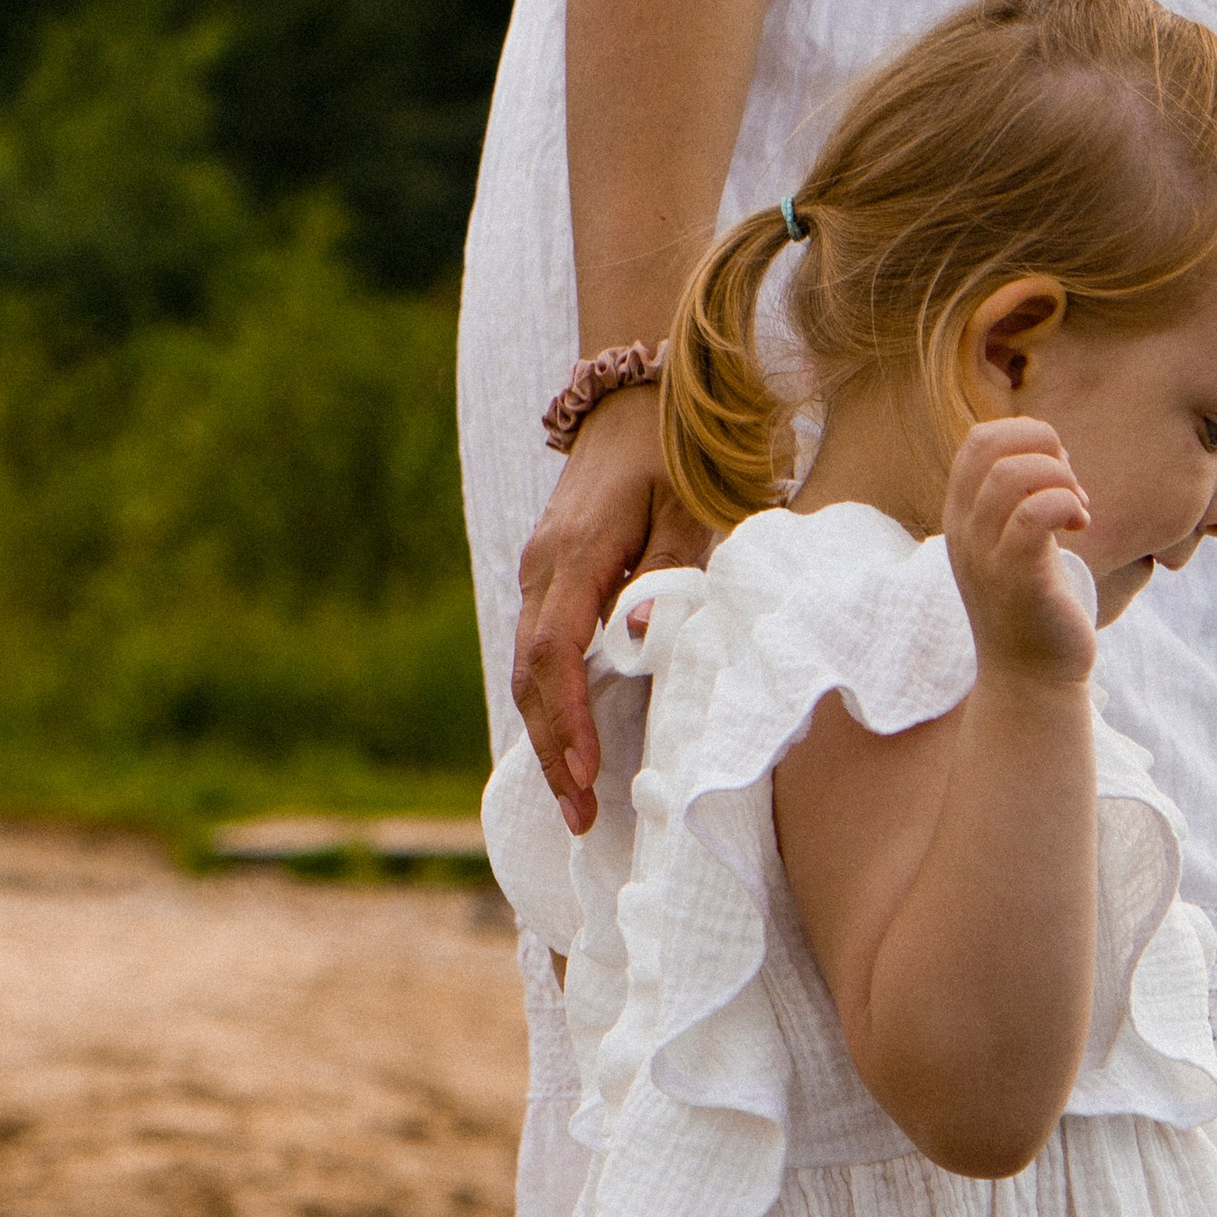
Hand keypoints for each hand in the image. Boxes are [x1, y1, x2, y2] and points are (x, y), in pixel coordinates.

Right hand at [512, 386, 713, 831]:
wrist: (632, 401)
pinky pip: (537, 656)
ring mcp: (538, 575)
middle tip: (580, 815)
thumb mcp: (689, 505)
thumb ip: (668, 572)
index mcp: (576, 554)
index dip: (570, 717)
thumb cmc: (674, 454)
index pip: (557, 651)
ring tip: (575, 802)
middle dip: (552, 750)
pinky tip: (570, 750)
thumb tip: (639, 641)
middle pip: (530, 676)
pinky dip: (550, 708)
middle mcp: (543, 569)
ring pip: (526, 672)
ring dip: (547, 738)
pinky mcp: (548, 582)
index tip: (588, 771)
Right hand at [942, 418, 1097, 688]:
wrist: (1031, 682)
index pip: (978, 440)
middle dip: (1044, 448)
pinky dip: (1066, 505)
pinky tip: (1081, 525)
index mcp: (963, 519)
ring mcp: (985, 556)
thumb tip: (1053, 452)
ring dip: (1059, 478)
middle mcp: (965, 533)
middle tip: (1070, 487)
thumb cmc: (1035, 610)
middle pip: (989, 445)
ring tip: (1078, 510)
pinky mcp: (1016, 579)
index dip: (1026, 437)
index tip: (1058, 473)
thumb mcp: (1016, 545)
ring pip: (1011, 475)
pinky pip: (1035, 514)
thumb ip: (1020, 501)